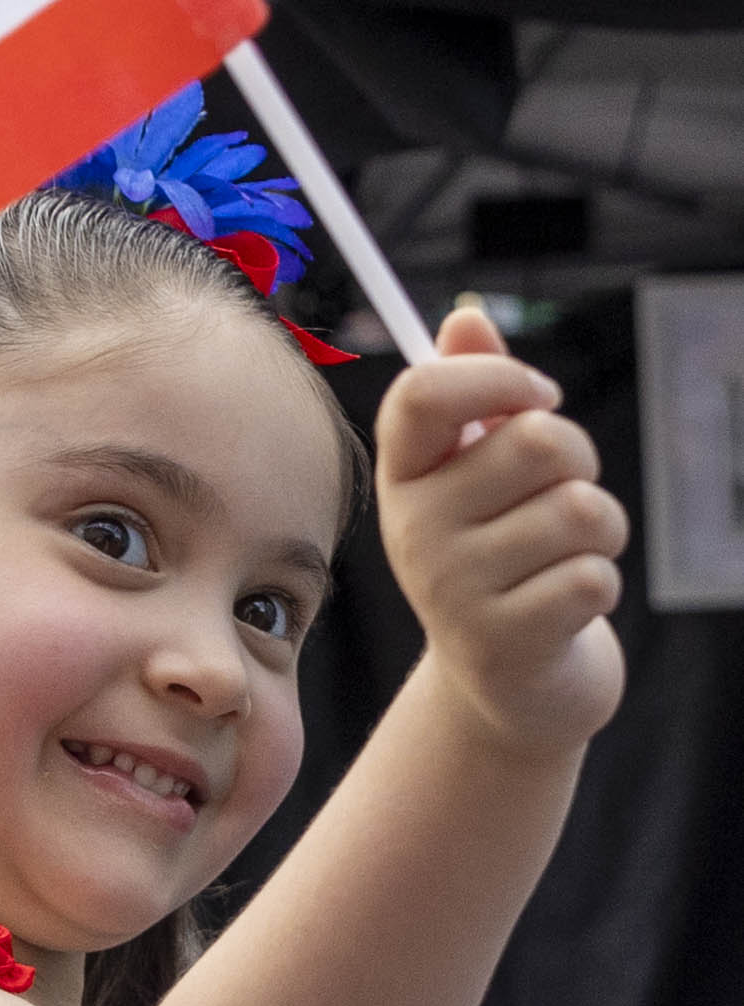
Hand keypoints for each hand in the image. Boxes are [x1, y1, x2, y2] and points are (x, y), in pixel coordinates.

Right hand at [376, 305, 626, 757]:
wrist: (507, 687)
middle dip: (581, 461)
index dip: (495, 377)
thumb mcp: (478, 474)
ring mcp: (451, 591)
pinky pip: (593, 576)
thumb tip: (465, 317)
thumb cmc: (501, 557)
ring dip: (602, 531)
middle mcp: (413, 530)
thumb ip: (475, 391)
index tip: (539, 396)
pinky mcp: (502, 644)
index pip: (422, 394)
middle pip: (536, 443)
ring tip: (571, 556)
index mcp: (403, 477)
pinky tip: (569, 604)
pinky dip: (602, 585)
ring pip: (580, 510)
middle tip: (565, 493)